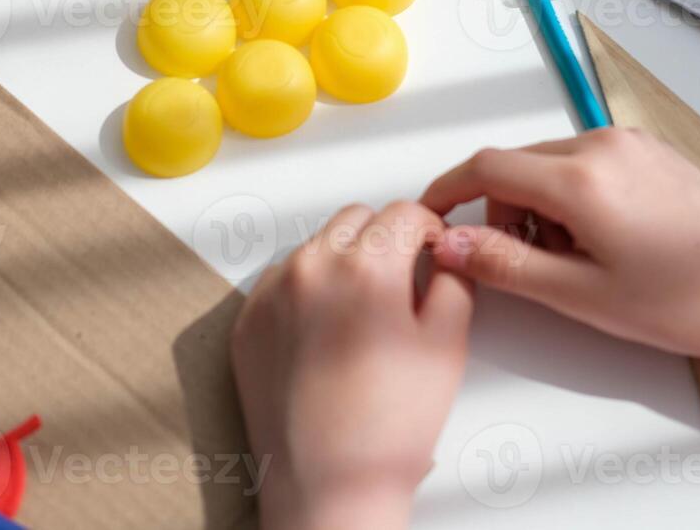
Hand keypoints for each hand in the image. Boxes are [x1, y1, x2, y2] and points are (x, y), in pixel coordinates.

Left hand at [230, 201, 473, 529]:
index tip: (433, 251)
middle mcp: (312, 267)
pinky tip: (328, 332)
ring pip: (317, 245)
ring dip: (344, 260)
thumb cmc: (389, 429)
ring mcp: (272, 292)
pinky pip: (282, 279)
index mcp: (367, 266)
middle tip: (402, 282)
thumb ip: (452, 280)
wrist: (330, 487)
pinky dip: (308, 289)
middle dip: (385, 238)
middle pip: (358, 218)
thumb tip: (443, 255)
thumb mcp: (448, 344)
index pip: (404, 212)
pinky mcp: (247, 320)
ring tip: (363, 314)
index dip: (429, 230)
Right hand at [423, 127, 699, 361]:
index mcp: (580, 177)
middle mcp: (603, 145)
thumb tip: (447, 242)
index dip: (447, 191)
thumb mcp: (580, 294)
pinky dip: (573, 194)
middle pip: (517, 164)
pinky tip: (603, 238)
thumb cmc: (682, 302)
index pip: (485, 166)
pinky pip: (587, 160)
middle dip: (504, 210)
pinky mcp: (652, 149)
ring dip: (540, 204)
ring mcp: (631, 142)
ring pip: (551, 163)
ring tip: (577, 258)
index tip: (430, 217)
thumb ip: (504, 263)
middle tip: (532, 265)